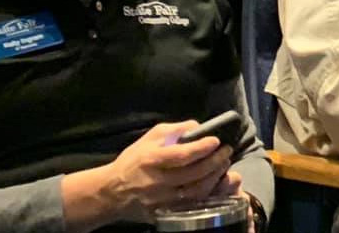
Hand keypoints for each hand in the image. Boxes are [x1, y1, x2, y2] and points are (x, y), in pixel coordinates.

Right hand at [92, 122, 233, 224]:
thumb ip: (174, 130)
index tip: (216, 141)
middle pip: (192, 173)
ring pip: (195, 191)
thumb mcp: (149, 138)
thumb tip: (198, 127)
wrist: (112, 192)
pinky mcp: (165, 212)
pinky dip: (206, 192)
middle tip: (226, 151)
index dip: (201, 147)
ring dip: (214, 177)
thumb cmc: (133, 161)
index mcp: (151, 160)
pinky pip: (191, 204)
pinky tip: (213, 182)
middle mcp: (156, 181)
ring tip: (223, 165)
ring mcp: (161, 200)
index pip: (181, 155)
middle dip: (214, 161)